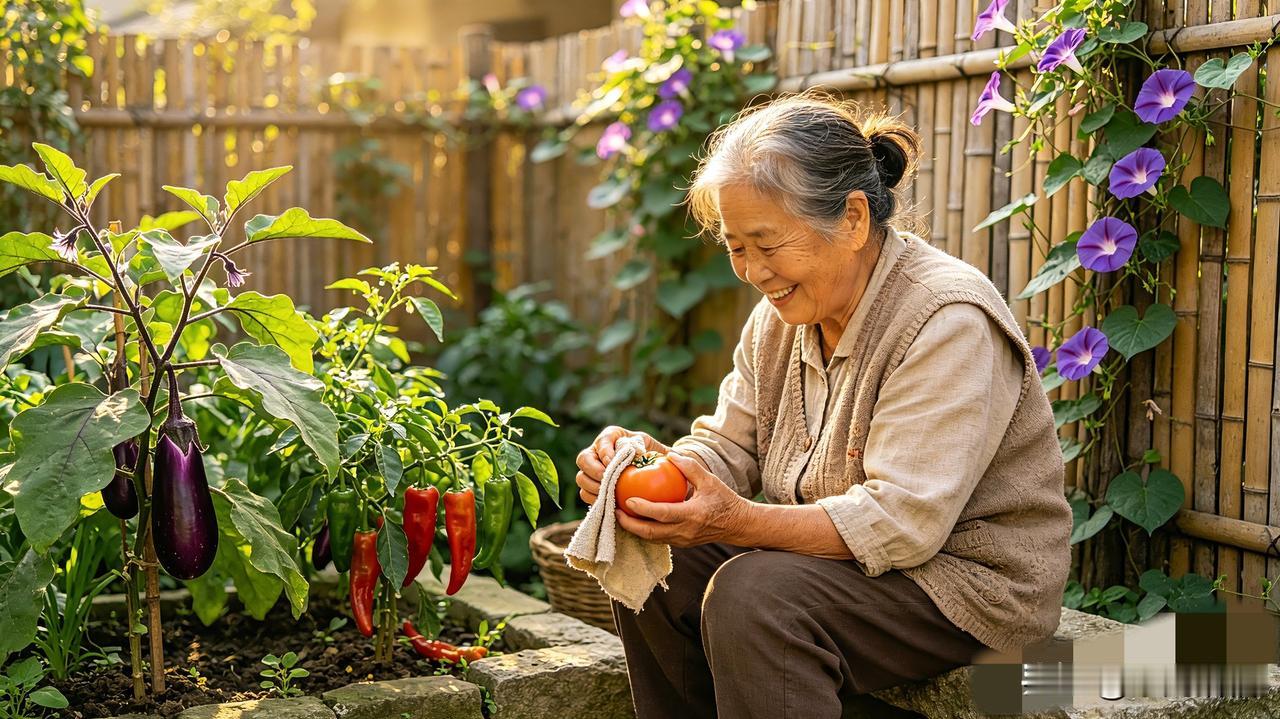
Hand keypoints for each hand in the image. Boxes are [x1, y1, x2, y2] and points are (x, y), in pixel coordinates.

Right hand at [575, 426, 669, 505]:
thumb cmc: (651, 453)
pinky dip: (594, 499)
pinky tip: (608, 503)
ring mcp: (591, 469)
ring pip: (581, 478)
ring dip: (593, 487)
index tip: (612, 464)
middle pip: (583, 459)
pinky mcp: (591, 486)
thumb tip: (647, 454)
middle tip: (607, 481)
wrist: (650, 468)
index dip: (605, 454)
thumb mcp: (650, 445)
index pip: (601, 442)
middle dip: (594, 471)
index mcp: (610, 437)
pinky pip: (585, 493)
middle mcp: (596, 452)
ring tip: (608, 494)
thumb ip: (646, 446)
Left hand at [616, 452, 751, 547]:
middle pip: (650, 533)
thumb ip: (689, 467)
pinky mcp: (681, 544)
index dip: (643, 509)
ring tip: (620, 515)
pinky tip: (636, 520)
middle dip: (629, 525)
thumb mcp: (710, 480)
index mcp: (692, 515)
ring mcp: (683, 541)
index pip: (662, 514)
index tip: (628, 500)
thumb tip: (669, 455)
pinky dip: (645, 531)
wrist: (738, 525)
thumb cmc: (725, 500)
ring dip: (634, 529)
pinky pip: (659, 539)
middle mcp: (685, 532)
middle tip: (615, 511)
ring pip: (652, 539)